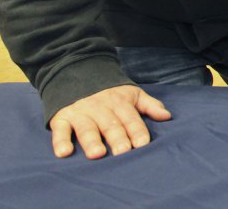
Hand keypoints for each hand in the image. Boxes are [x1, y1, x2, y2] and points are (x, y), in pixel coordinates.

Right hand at [49, 85, 171, 158]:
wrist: (78, 73)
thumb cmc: (111, 92)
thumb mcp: (132, 94)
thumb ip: (150, 105)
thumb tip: (167, 116)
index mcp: (120, 102)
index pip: (130, 118)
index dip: (136, 130)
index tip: (142, 144)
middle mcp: (100, 108)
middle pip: (110, 125)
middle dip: (117, 138)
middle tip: (123, 152)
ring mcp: (80, 113)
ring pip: (87, 128)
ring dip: (92, 141)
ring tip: (98, 154)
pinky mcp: (61, 118)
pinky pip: (60, 130)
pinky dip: (60, 141)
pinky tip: (64, 153)